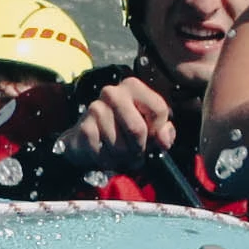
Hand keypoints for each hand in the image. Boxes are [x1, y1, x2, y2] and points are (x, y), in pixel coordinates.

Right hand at [54, 76, 180, 160]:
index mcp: (132, 86)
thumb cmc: (125, 131)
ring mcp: (95, 109)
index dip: (158, 131)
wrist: (90, 139)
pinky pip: (104, 155)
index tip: (151, 136)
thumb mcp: (151, 128)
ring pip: (120, 146)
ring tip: (120, 154)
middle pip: (137, 130)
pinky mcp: (84, 128)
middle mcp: (112, 92)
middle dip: (139, 148)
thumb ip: (164, 132)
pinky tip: (106, 155)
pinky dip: (108, 162)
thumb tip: (163, 139)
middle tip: (136, 152)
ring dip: (123, 158)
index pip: (159, 110)